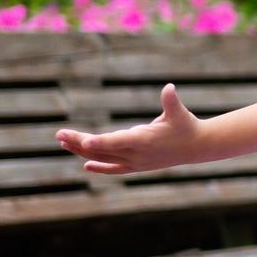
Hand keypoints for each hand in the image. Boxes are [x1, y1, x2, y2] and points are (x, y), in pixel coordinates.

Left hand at [56, 84, 204, 173]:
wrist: (198, 147)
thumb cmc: (187, 125)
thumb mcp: (179, 112)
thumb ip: (171, 101)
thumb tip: (170, 88)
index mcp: (145, 140)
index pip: (118, 142)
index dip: (100, 142)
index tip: (84, 142)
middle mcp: (138, 155)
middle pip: (103, 150)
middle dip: (79, 142)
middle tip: (59, 134)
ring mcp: (137, 163)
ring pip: (104, 159)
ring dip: (83, 152)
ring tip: (63, 142)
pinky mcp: (138, 166)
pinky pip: (115, 168)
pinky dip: (100, 167)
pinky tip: (85, 165)